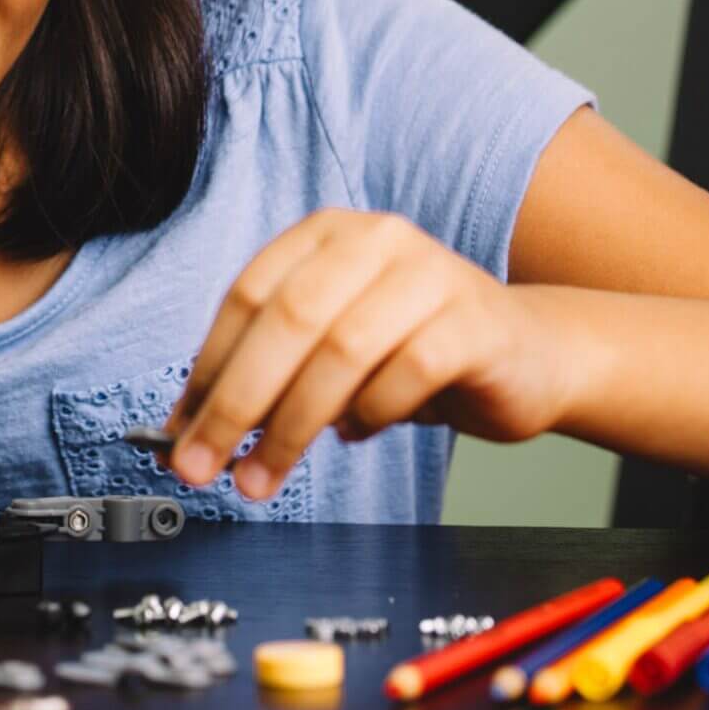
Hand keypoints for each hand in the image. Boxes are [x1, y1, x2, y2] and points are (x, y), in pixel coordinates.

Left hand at [164, 210, 584, 499]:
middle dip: (237, 402)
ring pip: (341, 350)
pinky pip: (407, 373)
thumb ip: (269, 372)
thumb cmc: (416, 351)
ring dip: (292, 425)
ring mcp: (430, 274)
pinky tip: (357, 433)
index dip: (208, 367)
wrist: (530, 355)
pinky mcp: (475, 321)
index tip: (179, 432)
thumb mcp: (331, 349)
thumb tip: (191, 428)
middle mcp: (376, 240)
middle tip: (206, 464)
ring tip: (266, 473)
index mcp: (326, 236)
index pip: (248, 296)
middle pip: (287, 320)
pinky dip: (370, 414)